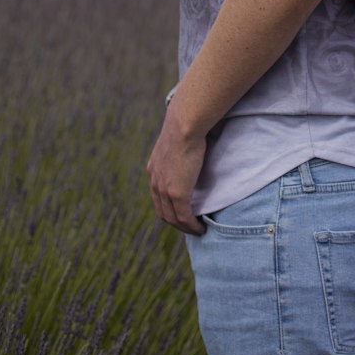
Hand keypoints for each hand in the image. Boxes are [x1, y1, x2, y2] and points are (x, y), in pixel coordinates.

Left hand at [146, 99, 206, 234]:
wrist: (184, 124)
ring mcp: (164, 189)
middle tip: (191, 225)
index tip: (182, 211)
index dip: (169, 207)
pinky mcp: (177, 193)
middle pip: (163, 212)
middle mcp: (155, 182)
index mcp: (153, 169)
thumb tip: (194, 140)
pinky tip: (201, 228)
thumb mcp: (177, 139)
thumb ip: (180, 146)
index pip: (158, 196)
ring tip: (198, 229)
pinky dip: (193, 226)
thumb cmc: (187, 124)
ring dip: (185, 227)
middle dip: (176, 222)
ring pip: (173, 218)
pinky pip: (184, 217)